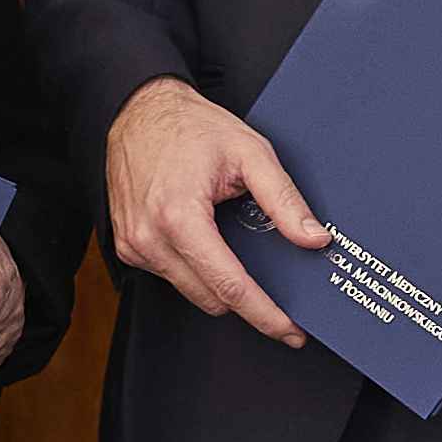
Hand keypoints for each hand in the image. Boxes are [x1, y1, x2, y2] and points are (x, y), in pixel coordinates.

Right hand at [102, 78, 325, 345]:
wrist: (137, 111)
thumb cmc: (191, 127)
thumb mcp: (250, 152)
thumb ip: (284, 199)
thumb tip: (314, 240)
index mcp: (179, 216)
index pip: (230, 287)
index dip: (266, 315)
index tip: (291, 331)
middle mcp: (150, 238)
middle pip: (212, 299)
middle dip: (249, 303)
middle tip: (280, 296)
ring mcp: (134, 246)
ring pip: (192, 293)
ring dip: (220, 285)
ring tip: (239, 253)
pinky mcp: (126, 247)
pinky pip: (172, 276)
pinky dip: (196, 270)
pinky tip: (209, 242)